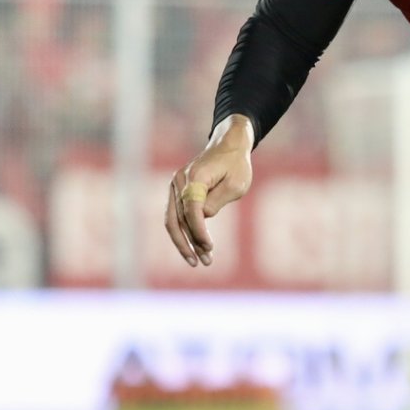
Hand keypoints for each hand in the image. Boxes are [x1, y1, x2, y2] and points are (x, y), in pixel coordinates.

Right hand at [165, 116, 254, 267]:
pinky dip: (184, 233)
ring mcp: (175, 186)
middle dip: (188, 244)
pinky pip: (176, 216)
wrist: (228, 146)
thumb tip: (202, 218)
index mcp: (194, 178)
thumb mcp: (236, 184)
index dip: (198, 231)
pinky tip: (194, 248)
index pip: (191, 210)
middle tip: (201, 263)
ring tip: (199, 261)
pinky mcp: (178, 191)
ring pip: (173, 221)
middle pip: (176, 219)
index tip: (209, 247)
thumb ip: (217, 201)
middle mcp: (179, 181)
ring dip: (185, 243)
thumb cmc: (236, 165)